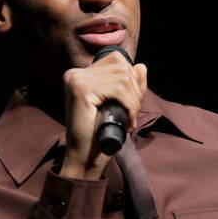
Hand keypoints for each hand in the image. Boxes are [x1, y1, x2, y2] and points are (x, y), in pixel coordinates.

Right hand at [61, 54, 147, 178]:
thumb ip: (129, 85)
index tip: (132, 103)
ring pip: (123, 78)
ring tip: (130, 118)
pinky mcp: (82, 89)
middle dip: (135, 90)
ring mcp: (77, 80)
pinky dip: (130, 105)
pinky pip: (119, 89)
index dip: (132, 79)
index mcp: (81, 74)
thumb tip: (141, 66)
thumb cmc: (100, 134)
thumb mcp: (118, 104)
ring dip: (134, 101)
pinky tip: (128, 121)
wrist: (84, 158)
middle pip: (122, 66)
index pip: (116, 60)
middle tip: (133, 113)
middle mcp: (75, 73)